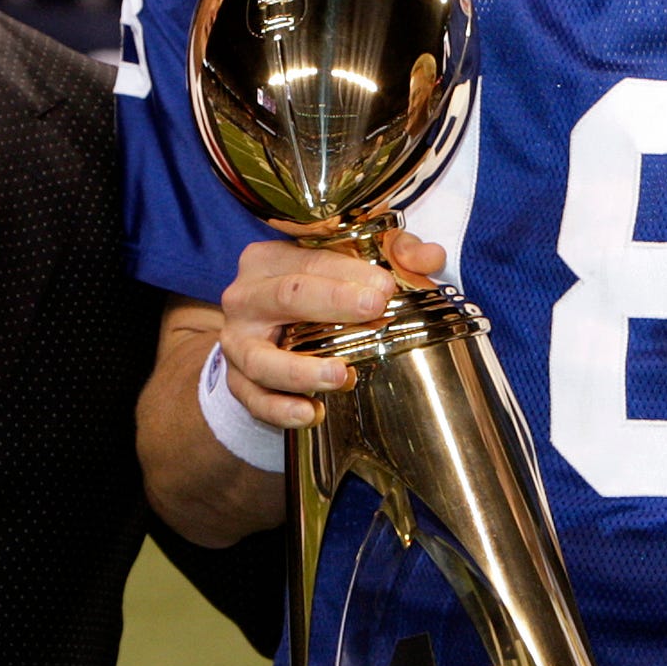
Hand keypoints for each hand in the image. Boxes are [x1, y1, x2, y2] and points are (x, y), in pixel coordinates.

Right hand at [219, 229, 446, 430]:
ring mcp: (237, 342)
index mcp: (269, 259)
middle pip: (283, 296)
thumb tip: (428, 258)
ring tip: (340, 376)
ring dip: (301, 370)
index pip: (309, 261)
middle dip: (330, 303)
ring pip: (260, 358)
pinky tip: (312, 413)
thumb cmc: (319, 288)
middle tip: (373, 311)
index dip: (348, 273)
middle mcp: (246, 297)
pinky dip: (280, 410)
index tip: (385, 288)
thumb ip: (396, 252)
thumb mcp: (356, 261)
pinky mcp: (238, 381)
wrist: (272, 327)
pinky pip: (253, 399)